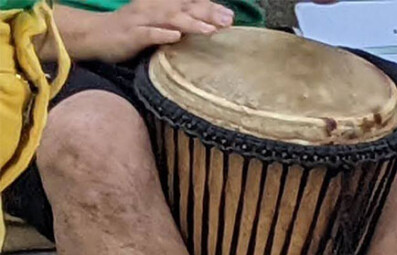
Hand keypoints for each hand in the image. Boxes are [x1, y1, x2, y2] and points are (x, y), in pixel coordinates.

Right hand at [62, 0, 230, 61]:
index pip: (187, 2)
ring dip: (190, 23)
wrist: (94, 35)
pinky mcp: (130, 34)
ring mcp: (140, 20)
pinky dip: (161, 34)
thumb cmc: (131, 30)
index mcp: (158, 4)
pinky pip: (146, 33)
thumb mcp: (156, 23)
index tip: (231, 16)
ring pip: (167, 19)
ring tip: (210, 30)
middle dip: (206, 13)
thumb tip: (208, 26)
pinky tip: (175, 37)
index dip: (209, 7)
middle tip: (228, 20)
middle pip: (182, 8)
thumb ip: (178, 22)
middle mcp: (151, 8)